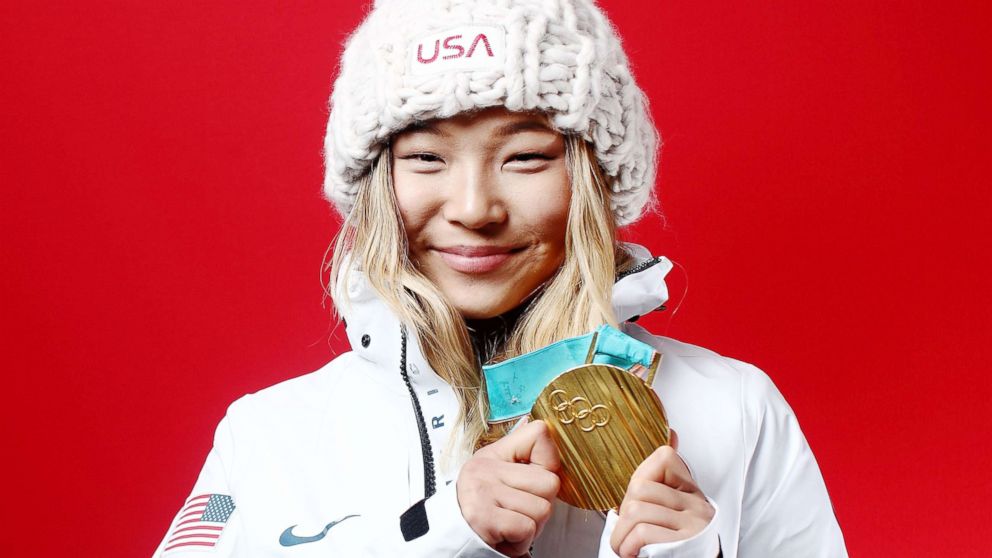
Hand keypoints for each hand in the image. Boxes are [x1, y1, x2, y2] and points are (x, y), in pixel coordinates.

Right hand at [457, 417, 560, 556]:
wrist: (450, 540)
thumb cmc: (483, 508)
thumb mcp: (496, 473)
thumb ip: (519, 453)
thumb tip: (537, 425)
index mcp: (493, 454)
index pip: (539, 434)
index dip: (549, 462)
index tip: (534, 480)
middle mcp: (485, 469)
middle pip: (550, 482)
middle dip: (541, 504)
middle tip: (520, 512)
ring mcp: (482, 492)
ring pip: (542, 509)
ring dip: (532, 526)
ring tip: (510, 526)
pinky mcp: (483, 518)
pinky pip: (526, 528)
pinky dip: (521, 541)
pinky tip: (505, 537)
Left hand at [610, 431, 714, 557]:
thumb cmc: (674, 546)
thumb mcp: (672, 510)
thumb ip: (663, 479)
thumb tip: (673, 433)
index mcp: (693, 492)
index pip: (663, 457)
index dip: (639, 479)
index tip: (638, 505)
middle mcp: (698, 505)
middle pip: (639, 487)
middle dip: (623, 512)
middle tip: (628, 531)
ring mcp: (694, 523)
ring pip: (635, 510)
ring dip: (620, 535)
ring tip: (626, 546)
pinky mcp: (685, 543)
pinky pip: (642, 532)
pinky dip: (627, 546)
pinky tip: (633, 553)